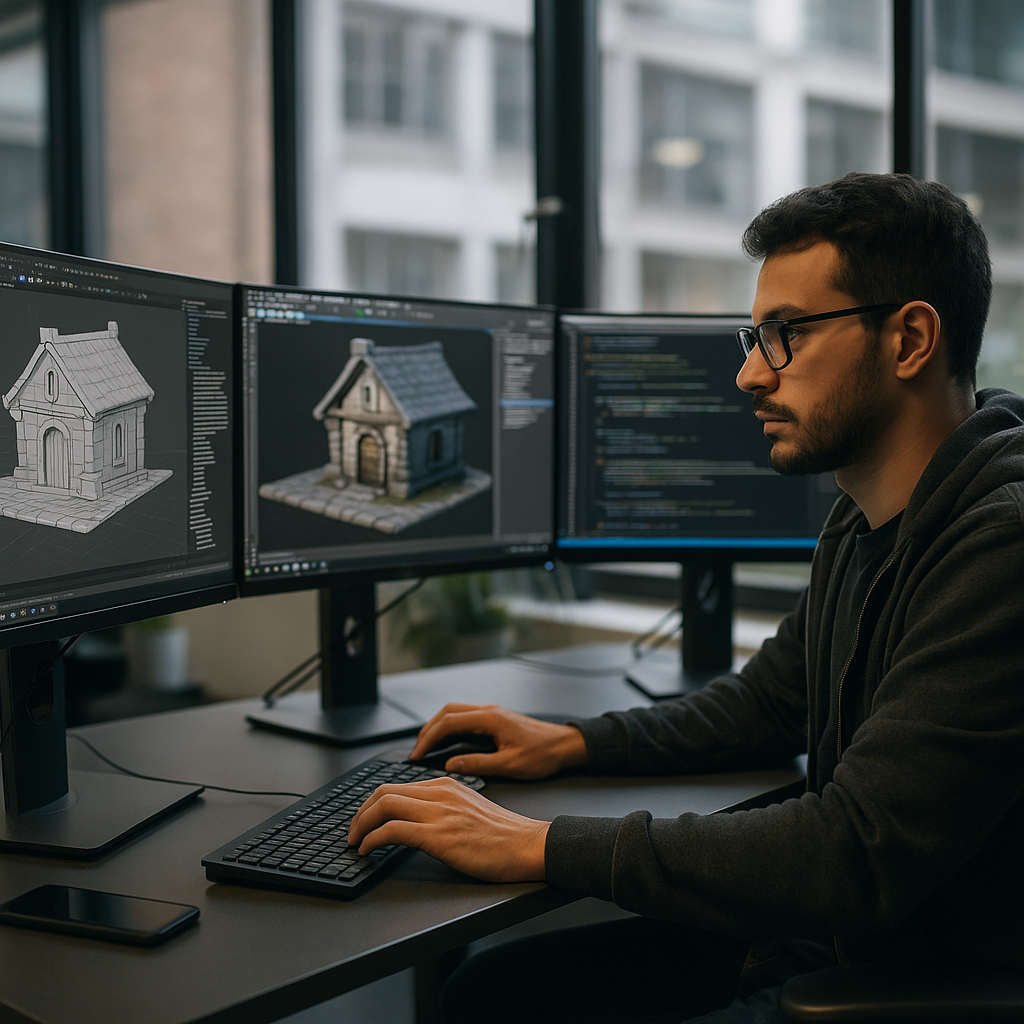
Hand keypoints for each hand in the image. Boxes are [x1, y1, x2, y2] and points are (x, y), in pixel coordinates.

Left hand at [346, 776, 548, 881]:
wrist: (528, 845)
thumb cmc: (505, 835)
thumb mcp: (471, 809)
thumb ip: (446, 807)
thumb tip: (419, 820)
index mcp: (447, 785)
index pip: (397, 785)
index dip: (373, 803)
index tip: (364, 819)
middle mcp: (440, 793)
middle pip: (384, 791)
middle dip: (360, 813)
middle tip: (352, 832)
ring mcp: (439, 813)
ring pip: (383, 806)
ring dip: (360, 825)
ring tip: (355, 842)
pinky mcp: (439, 835)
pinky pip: (393, 830)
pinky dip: (372, 839)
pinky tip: (368, 851)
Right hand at [409, 702, 587, 778]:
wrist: (566, 745)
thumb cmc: (543, 755)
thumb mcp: (509, 765)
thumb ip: (477, 764)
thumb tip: (450, 764)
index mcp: (490, 719)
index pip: (448, 723)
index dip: (429, 739)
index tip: (416, 755)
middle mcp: (488, 711)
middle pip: (447, 713)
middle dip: (428, 730)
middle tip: (415, 751)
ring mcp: (492, 714)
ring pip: (455, 713)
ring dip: (437, 727)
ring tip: (425, 747)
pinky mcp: (495, 720)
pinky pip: (465, 718)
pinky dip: (450, 728)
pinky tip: (446, 743)